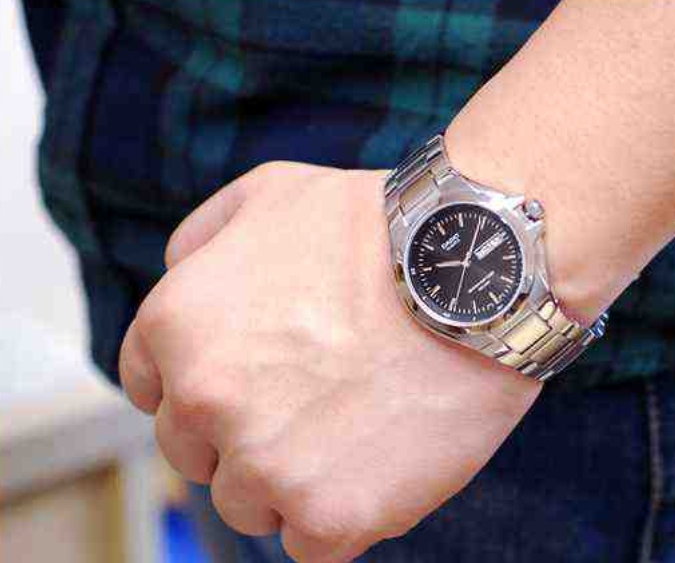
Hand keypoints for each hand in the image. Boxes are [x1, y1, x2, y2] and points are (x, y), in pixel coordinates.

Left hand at [118, 162, 540, 561]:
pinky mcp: (330, 514)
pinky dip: (341, 517)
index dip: (203, 390)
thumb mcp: (272, 191)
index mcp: (177, 325)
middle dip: (245, 434)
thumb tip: (179, 278)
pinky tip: (379, 467)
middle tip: (318, 404)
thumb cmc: (383, 229)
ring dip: (292, 481)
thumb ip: (202, 239)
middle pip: (197, 454)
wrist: (479, 271)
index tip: (250, 388)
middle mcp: (204, 400)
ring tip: (358, 430)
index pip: (151, 390)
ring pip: (251, 503)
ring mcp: (265, 465)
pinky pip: (311, 544)